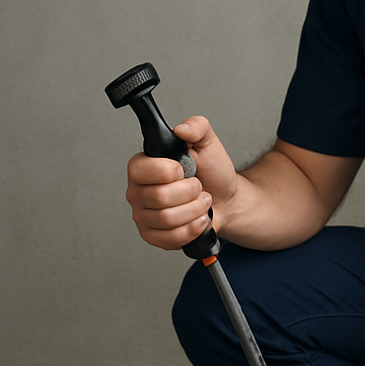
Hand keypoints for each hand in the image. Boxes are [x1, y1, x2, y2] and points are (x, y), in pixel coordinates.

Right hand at [125, 116, 236, 250]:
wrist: (226, 200)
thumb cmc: (212, 172)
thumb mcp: (208, 143)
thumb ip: (197, 127)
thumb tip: (182, 129)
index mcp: (143, 166)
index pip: (141, 170)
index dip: (169, 171)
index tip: (183, 169)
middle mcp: (138, 191)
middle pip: (158, 197)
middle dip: (190, 192)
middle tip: (198, 186)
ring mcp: (143, 215)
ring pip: (167, 219)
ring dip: (195, 210)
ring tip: (201, 202)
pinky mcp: (153, 236)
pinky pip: (169, 238)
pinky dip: (192, 229)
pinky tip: (198, 219)